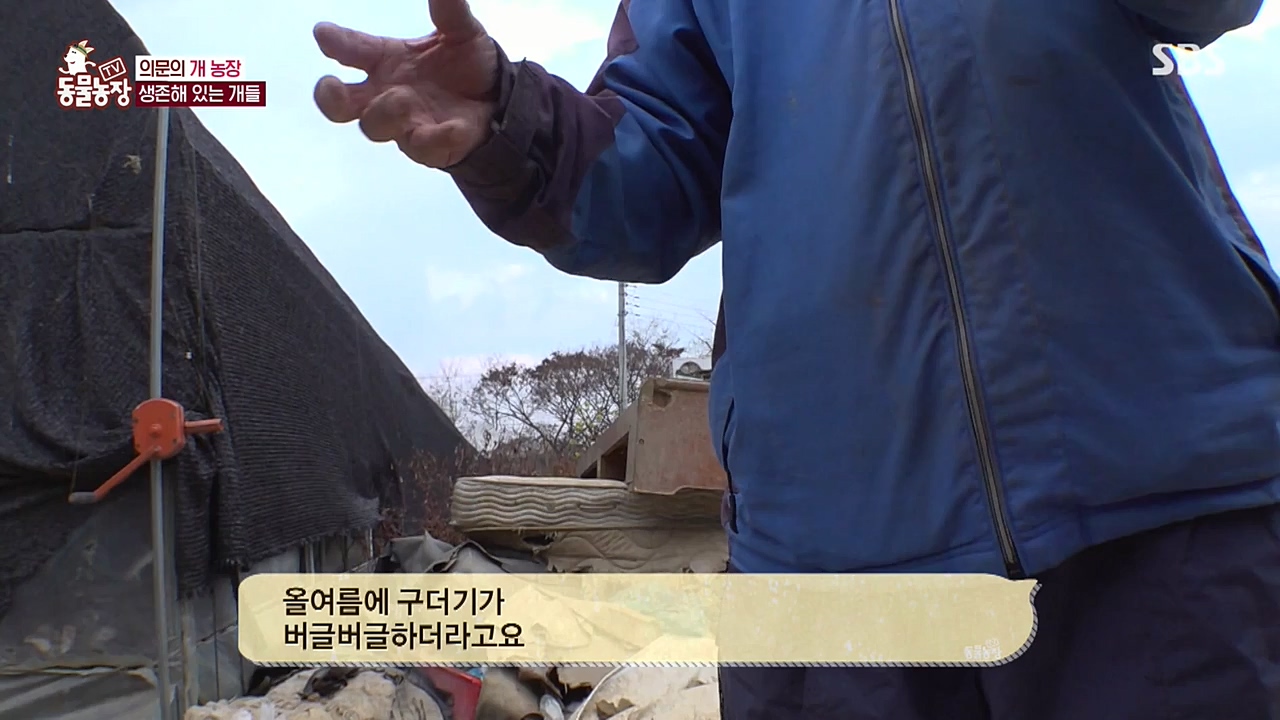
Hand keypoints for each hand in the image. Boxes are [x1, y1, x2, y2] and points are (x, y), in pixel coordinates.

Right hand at [312, 0, 498, 167]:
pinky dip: (435, 138)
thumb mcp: (460, 32)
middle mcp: (385, 94)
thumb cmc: (464, 65)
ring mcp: (405, 123)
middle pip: (340, 103)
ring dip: (383, 112)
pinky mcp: (431, 146)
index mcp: (385, 60)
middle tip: (330, 86)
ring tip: (401, 97)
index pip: (352, 49)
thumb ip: (449, 11)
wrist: (496, 99)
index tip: (324, 34)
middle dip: (330, 97)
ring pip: (374, 126)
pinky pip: (424, 148)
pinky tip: (451, 127)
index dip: (335, 41)